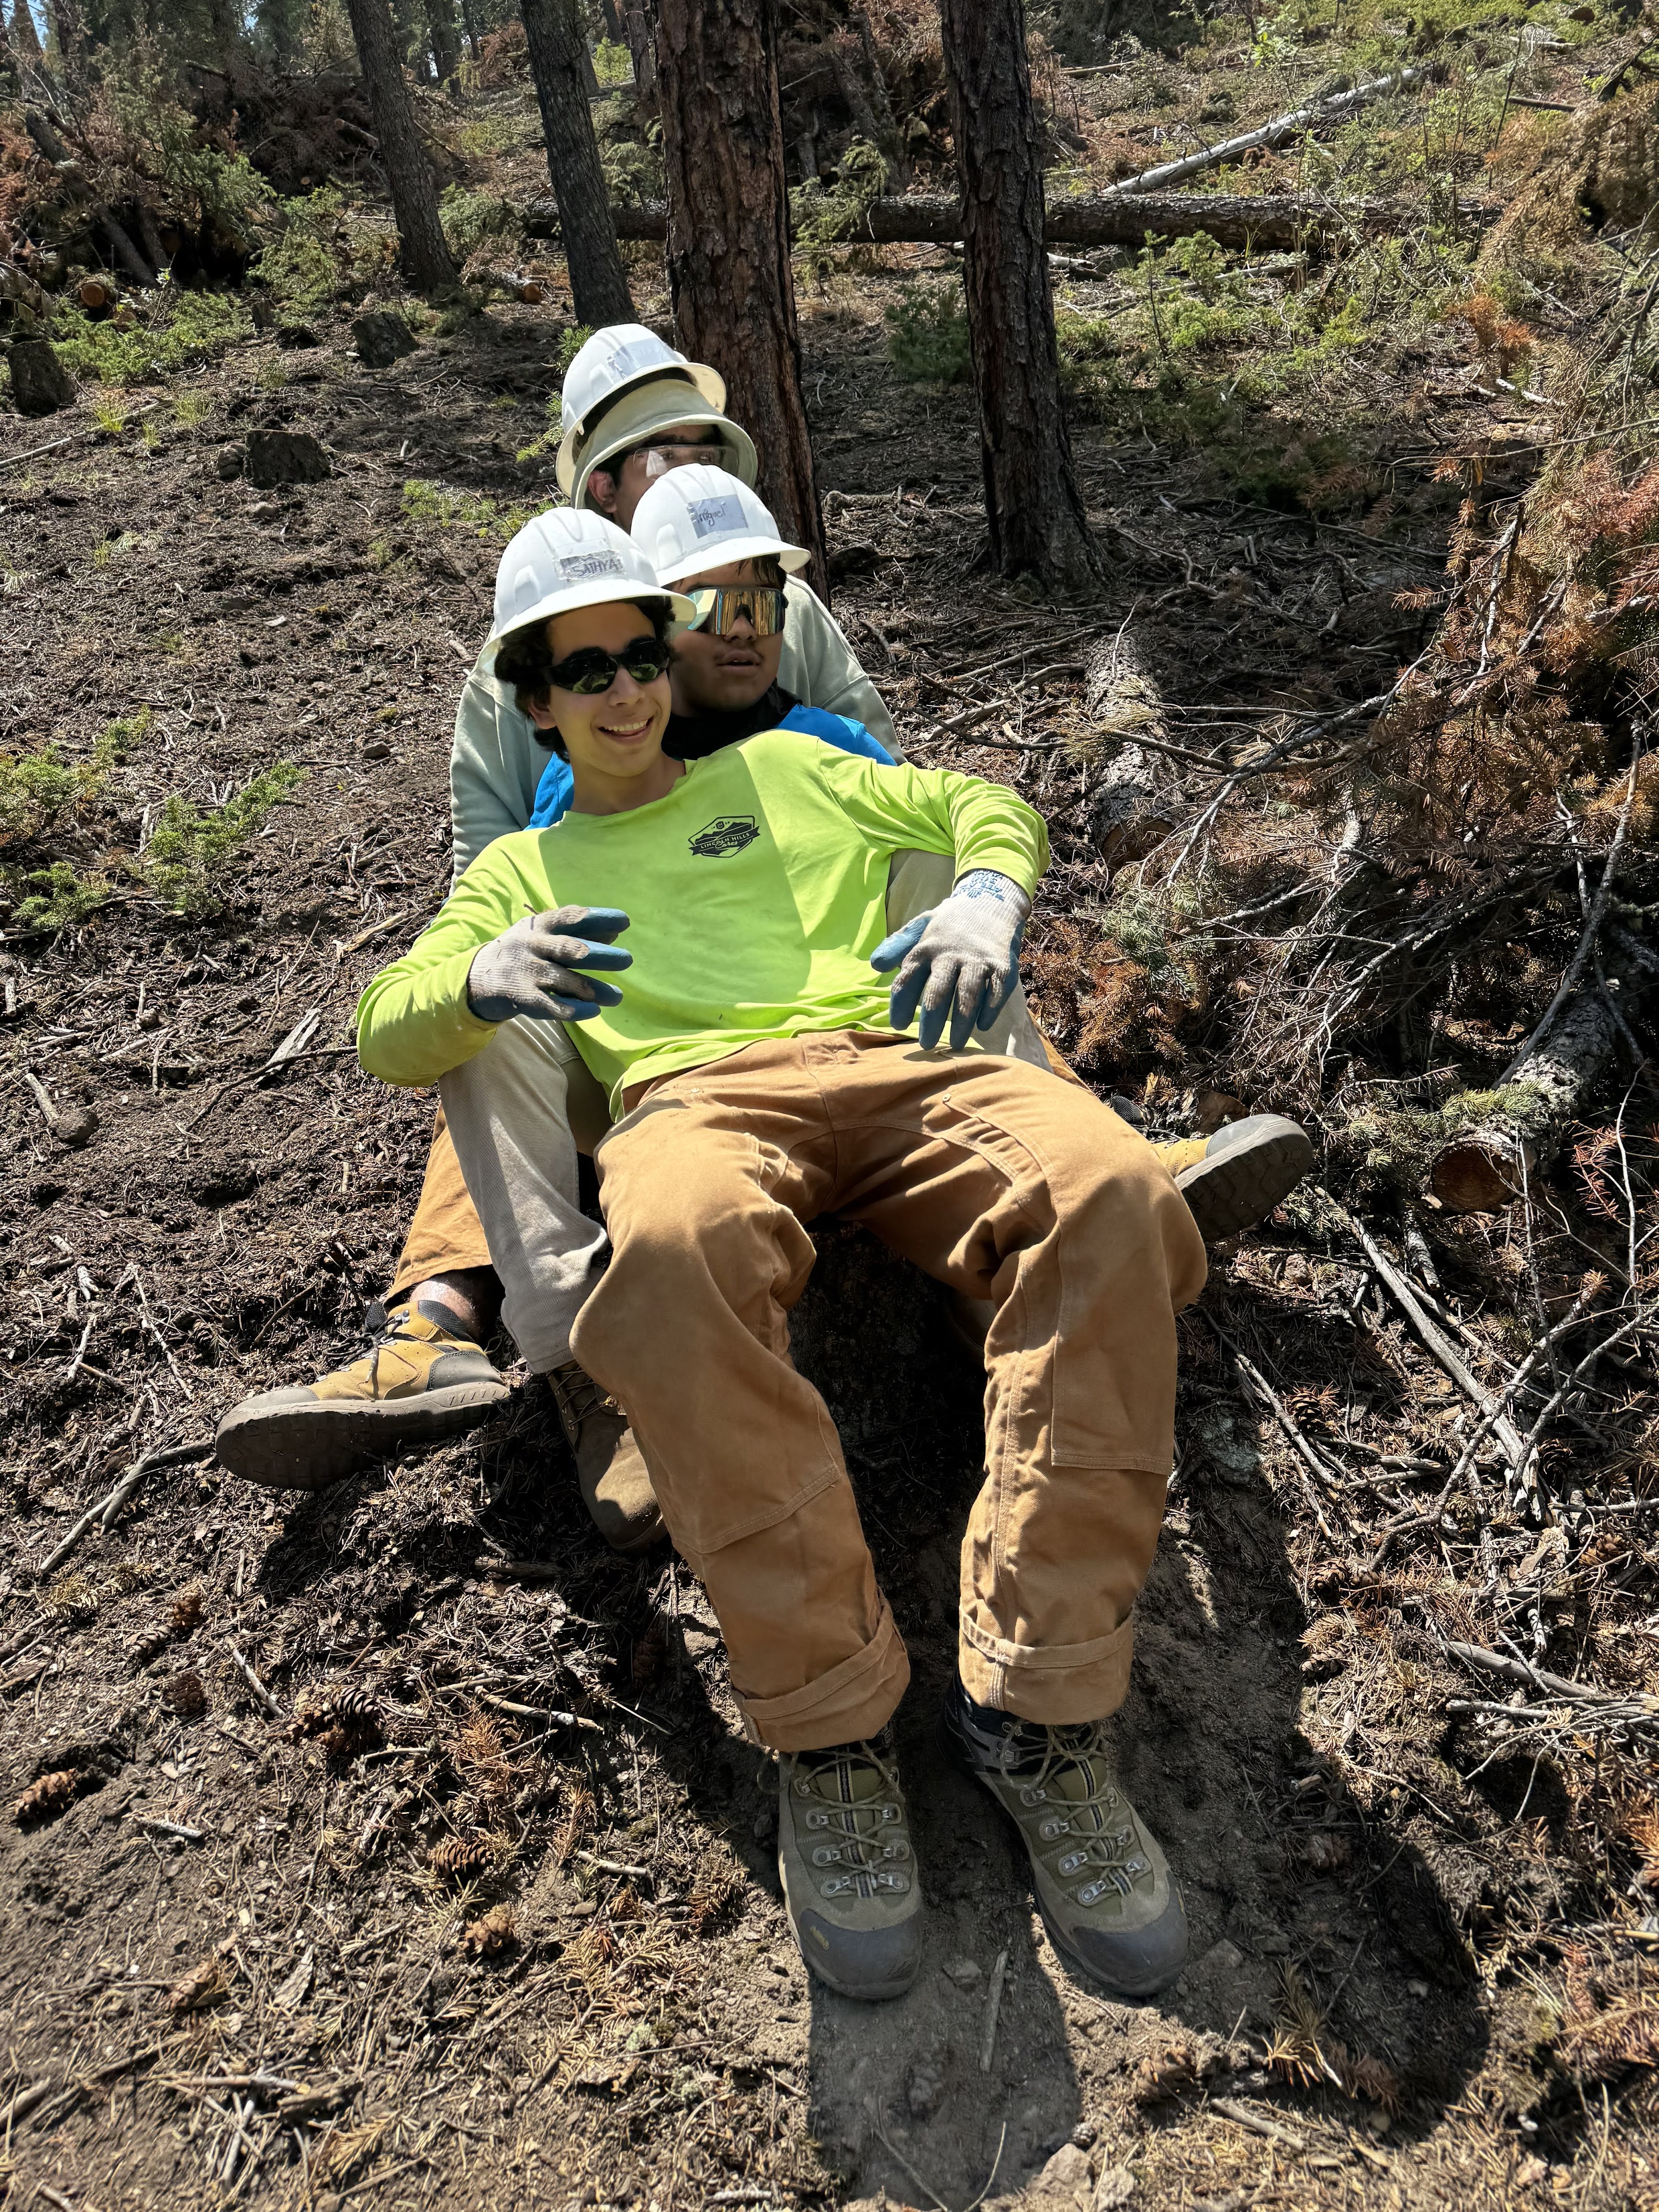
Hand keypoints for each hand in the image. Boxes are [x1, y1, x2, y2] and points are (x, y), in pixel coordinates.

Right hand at [466, 906, 631, 1023]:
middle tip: (627, 960)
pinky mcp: (523, 997)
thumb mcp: (542, 935)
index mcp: (540, 926)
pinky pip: (551, 1006)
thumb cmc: (523, 952)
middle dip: (601, 954)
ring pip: (564, 981)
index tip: (625, 921)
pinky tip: (593, 1011)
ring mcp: (527, 972)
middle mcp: (533, 946)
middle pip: (570, 949)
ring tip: (617, 996)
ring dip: (594, 989)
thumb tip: (614, 931)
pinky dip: (574, 1009)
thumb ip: (576, 932)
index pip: (571, 917)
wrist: (477, 978)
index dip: (598, 918)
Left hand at [870, 869, 1030, 1050]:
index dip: (900, 1005)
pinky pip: (996, 992)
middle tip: (925, 1045)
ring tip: (954, 1044)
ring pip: (967, 996)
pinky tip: (982, 1026)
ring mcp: (977, 960)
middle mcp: (950, 954)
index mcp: (925, 948)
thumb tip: (875, 965)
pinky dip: (989, 1011)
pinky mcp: (1002, 965)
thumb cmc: (949, 924)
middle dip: (930, 1022)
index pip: (907, 980)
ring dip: (960, 1024)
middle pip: (937, 993)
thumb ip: (898, 946)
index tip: (898, 1026)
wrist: (990, 901)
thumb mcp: (920, 927)